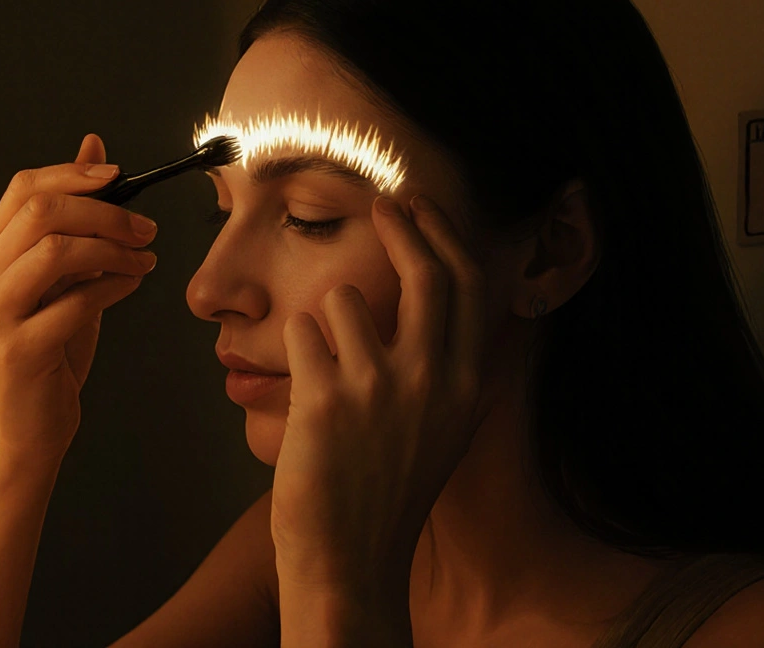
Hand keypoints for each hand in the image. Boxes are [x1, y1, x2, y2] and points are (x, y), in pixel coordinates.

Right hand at [0, 134, 158, 465]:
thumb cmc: (47, 354)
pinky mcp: (18, 349)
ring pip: (54, 250)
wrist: (28, 428)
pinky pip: (75, 301)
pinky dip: (112, 287)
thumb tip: (93, 149)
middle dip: (104, 211)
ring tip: (143, 260)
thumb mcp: (63, 279)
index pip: (22, 189)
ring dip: (112, 248)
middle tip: (144, 228)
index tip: (118, 176)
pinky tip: (129, 287)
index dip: (74, 174)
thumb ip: (75, 220)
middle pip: (39, 211)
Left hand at [271, 193, 489, 599]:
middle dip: (399, 224)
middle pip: (424, 269)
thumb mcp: (444, 425)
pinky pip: (301, 331)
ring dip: (326, 320)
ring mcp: (381, 386)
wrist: (350, 556)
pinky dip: (295, 349)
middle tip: (380, 206)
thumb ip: (450, 364)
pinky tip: (305, 392)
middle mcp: (435, 378)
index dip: (441, 233)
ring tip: (326, 371)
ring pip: (344, 299)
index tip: (418, 207)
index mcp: (468, 383)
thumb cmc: (388, 489)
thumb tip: (441, 295)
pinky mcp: (326, 397)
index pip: (467, 282)